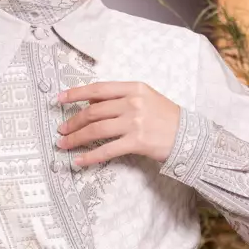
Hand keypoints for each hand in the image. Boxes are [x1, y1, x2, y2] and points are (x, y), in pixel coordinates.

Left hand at [54, 81, 180, 165]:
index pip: (98, 89)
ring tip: (64, 144)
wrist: (189, 136)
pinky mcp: (137, 142)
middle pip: (93, 111)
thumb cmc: (165, 117)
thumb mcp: (145, 98)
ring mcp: (135, 122)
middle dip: (73, 121)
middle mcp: (132, 103)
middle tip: (61, 130)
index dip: (75, 94)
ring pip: (96, 130)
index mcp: (133, 88)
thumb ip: (120, 98)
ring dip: (76, 138)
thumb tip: (90, 103)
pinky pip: (107, 150)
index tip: (59, 99)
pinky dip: (90, 156)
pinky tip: (79, 161)